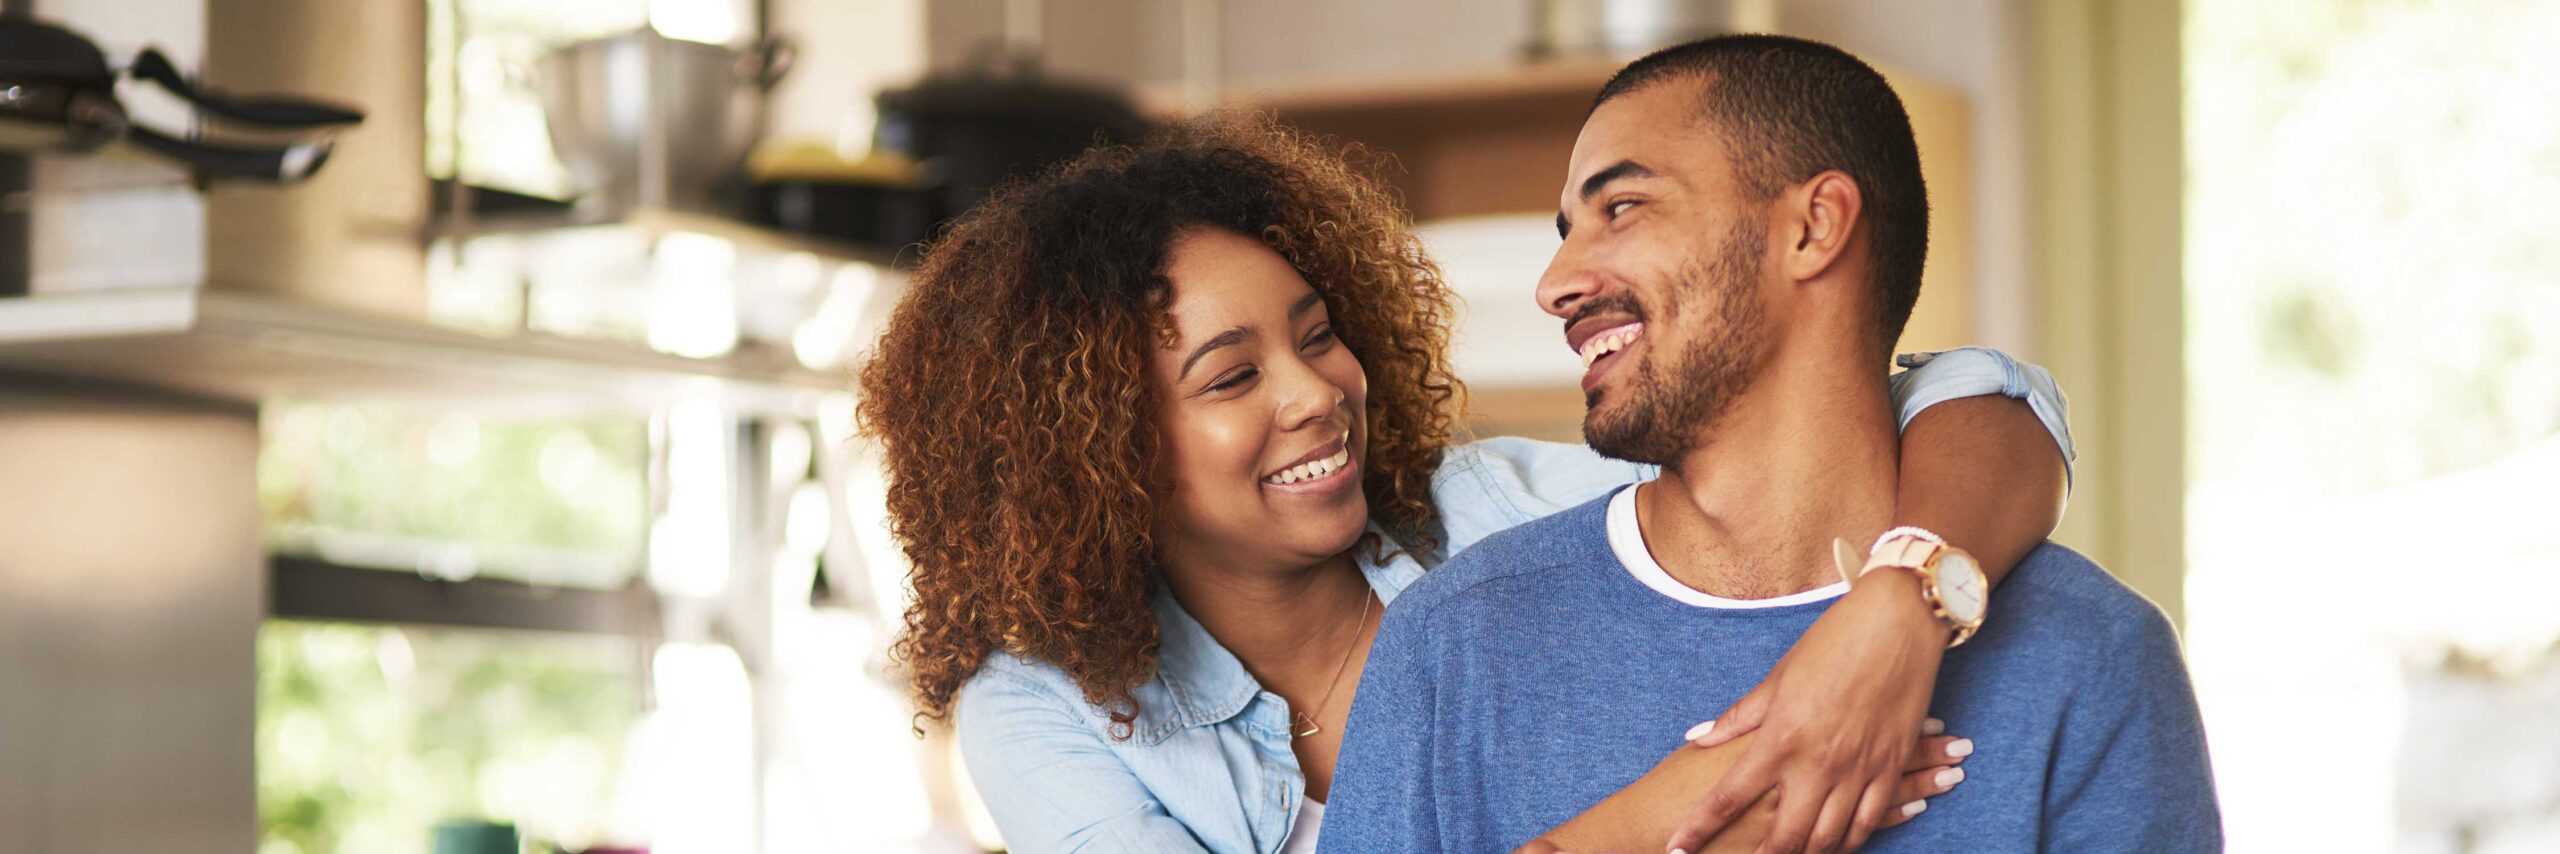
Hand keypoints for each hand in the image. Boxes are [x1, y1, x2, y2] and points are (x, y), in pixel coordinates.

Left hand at [1668, 566, 1953, 853]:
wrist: (1897, 622)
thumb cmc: (1833, 643)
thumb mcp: (1779, 678)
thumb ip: (1740, 717)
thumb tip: (1698, 738)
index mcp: (1780, 737)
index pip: (1728, 796)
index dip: (1699, 828)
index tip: (1677, 848)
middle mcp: (1817, 761)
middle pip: (1783, 834)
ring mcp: (1857, 768)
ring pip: (1829, 837)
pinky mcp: (1890, 766)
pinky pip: (1870, 820)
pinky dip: (1851, 840)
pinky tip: (1836, 845)